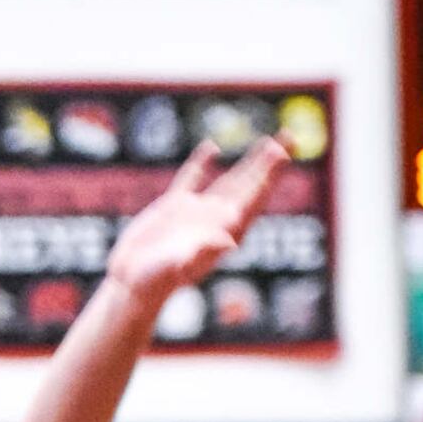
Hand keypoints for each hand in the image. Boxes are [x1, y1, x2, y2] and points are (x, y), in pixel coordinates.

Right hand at [105, 135, 290, 308]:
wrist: (132, 283)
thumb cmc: (157, 280)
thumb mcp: (181, 265)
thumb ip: (204, 251)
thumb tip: (228, 241)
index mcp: (225, 231)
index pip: (254, 198)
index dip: (270, 175)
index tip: (282, 152)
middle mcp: (216, 220)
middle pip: (250, 185)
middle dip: (269, 163)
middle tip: (290, 138)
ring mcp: (197, 212)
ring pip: (230, 181)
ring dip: (249, 163)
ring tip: (268, 143)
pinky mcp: (173, 208)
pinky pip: (192, 179)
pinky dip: (202, 163)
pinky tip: (212, 147)